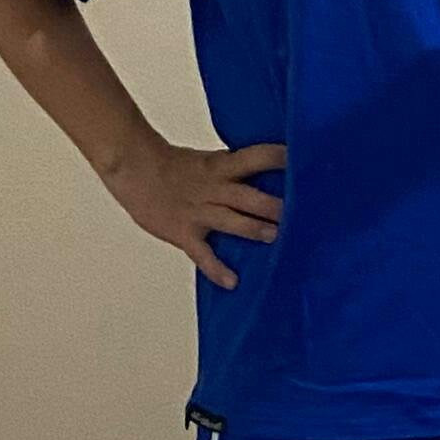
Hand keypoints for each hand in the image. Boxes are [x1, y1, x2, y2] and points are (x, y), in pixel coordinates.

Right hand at [107, 134, 286, 289]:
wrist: (132, 167)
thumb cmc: (169, 165)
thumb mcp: (205, 161)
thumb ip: (230, 172)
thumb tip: (258, 176)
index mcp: (221, 167)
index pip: (257, 157)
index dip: (281, 159)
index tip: (307, 163)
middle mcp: (214, 188)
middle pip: (249, 196)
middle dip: (274, 205)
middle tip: (302, 213)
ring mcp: (199, 212)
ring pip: (232, 221)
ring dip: (254, 229)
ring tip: (275, 237)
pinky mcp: (184, 232)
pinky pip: (202, 254)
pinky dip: (216, 269)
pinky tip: (232, 282)